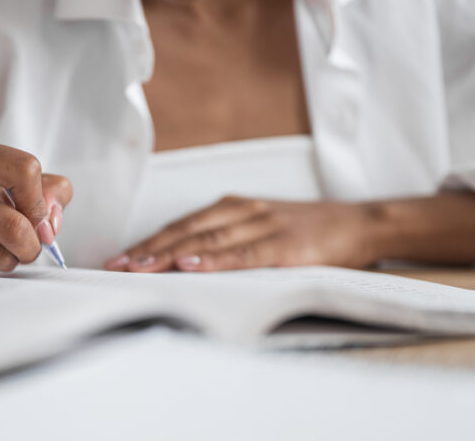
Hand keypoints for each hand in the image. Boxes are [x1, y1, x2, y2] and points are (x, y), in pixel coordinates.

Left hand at [104, 196, 379, 271]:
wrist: (358, 223)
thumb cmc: (303, 230)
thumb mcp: (258, 228)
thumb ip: (225, 241)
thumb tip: (182, 265)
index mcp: (232, 207)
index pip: (181, 226)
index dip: (148, 243)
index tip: (117, 260)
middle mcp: (242, 211)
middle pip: (186, 231)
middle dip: (148, 250)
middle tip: (116, 266)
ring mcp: (264, 225)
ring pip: (208, 239)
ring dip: (171, 253)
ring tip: (141, 267)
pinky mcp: (286, 244)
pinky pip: (245, 253)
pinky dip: (216, 259)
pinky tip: (192, 264)